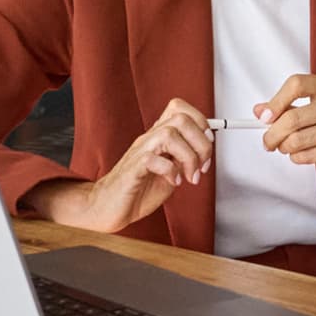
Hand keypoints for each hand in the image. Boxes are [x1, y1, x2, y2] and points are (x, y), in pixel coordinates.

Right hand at [26, 99, 210, 233]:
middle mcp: (149, 139)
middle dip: (201, 143)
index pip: (179, 108)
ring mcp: (140, 152)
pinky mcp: (132, 169)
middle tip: (202, 165)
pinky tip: (173, 182)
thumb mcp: (171, 173)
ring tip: (190, 176)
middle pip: (181, 118)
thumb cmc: (137, 191)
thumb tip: (204, 150)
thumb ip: (184, 159)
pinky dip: (170, 171)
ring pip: (170, 133)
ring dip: (189, 157)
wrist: (108, 207)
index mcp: (158, 137)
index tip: (207, 146)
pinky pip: (153, 158)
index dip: (200, 122)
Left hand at [259, 75, 315, 225]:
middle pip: (292, 118)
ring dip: (284, 148)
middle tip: (268, 142)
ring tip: (286, 148)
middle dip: (272, 134)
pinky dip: (297, 158)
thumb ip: (290, 106)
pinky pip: (307, 156)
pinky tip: (302, 155)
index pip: (296, 84)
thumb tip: (259, 111)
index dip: (275, 101)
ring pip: (296, 140)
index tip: (265, 117)